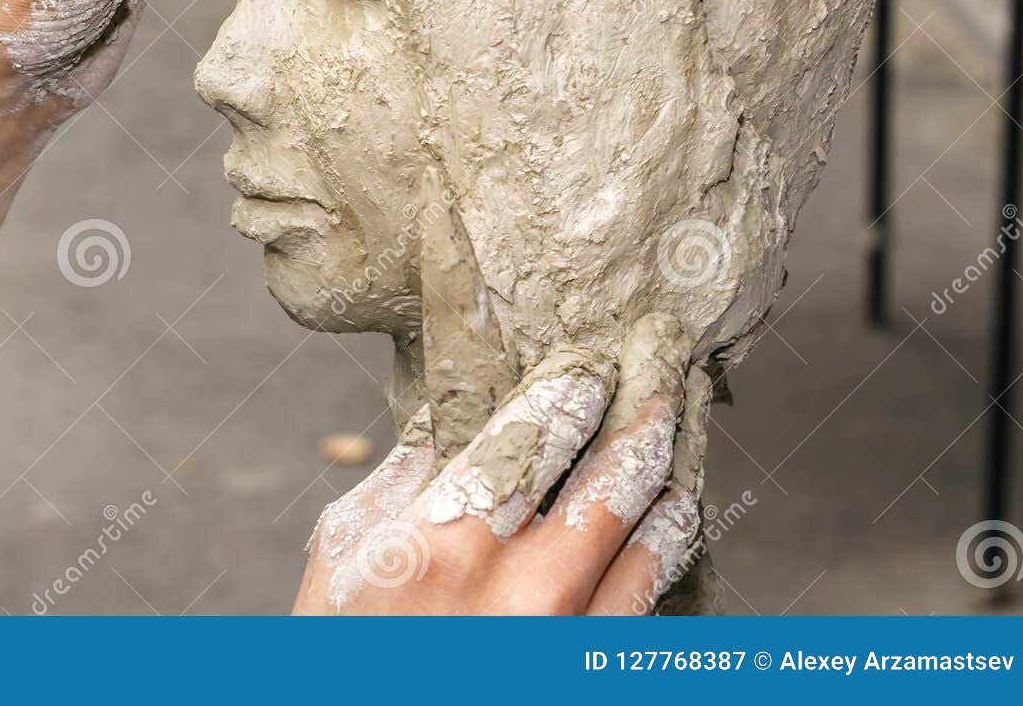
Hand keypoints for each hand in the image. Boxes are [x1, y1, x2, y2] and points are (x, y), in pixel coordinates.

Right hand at [294, 313, 711, 614]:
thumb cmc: (347, 647)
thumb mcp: (344, 551)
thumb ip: (402, 473)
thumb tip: (450, 406)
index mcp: (443, 542)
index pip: (536, 432)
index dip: (576, 385)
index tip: (593, 359)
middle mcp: (519, 590)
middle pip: (612, 473)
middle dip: (646, 408)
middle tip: (663, 361)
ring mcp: (567, 638)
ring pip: (652, 533)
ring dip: (669, 470)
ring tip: (677, 427)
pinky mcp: (589, 664)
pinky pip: (648, 594)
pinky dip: (665, 541)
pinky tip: (669, 510)